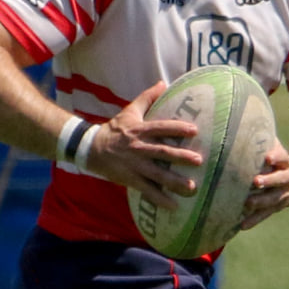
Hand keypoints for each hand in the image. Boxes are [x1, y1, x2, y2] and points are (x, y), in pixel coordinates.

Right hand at [90, 80, 202, 208]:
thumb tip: (163, 83)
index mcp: (139, 130)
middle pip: (161, 152)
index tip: (194, 130)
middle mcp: (138, 147)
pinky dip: (160, 199)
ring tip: (192, 188)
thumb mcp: (129, 111)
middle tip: (198, 160)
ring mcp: (134, 165)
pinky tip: (174, 206)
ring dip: (174, 182)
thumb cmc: (114, 129)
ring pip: (156, 174)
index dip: (177, 128)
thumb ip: (147, 98)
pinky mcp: (130, 179)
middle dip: (180, 157)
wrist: (90, 148)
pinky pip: (147, 191)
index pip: (160, 128)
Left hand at [240, 143, 288, 231]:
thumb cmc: (276, 162)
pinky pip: (265, 215)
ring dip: (260, 202)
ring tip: (247, 203)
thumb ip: (263, 140)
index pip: (283, 157)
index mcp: (285, 163)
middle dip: (268, 181)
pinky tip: (242, 225)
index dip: (276, 156)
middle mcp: (286, 179)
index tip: (268, 157)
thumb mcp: (274, 149)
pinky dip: (254, 220)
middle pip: (279, 180)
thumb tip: (244, 118)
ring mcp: (282, 195)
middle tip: (256, 181)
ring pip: (273, 200)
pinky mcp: (276, 207)